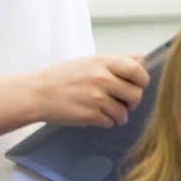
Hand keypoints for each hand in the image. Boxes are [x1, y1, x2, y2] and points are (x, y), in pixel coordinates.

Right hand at [33, 54, 148, 126]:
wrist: (37, 93)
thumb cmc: (64, 77)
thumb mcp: (90, 61)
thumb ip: (117, 60)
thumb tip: (141, 58)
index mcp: (103, 62)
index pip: (137, 70)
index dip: (142, 80)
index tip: (138, 85)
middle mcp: (102, 79)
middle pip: (136, 94)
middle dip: (132, 101)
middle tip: (124, 101)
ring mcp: (96, 98)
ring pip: (124, 112)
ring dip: (119, 114)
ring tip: (106, 109)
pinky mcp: (90, 115)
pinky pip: (110, 122)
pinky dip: (106, 121)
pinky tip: (95, 114)